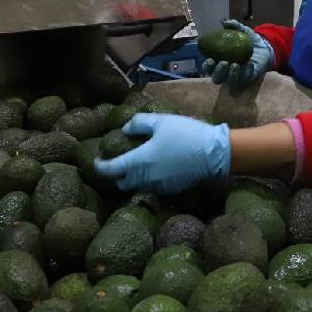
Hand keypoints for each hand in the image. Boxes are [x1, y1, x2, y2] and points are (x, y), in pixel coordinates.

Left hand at [94, 114, 230, 194]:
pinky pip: (153, 188)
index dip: (100, 166)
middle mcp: (146, 178)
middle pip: (123, 183)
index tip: (97, 160)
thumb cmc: (186, 134)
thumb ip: (138, 123)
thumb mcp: (160, 121)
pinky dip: (149, 181)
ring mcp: (159, 186)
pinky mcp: (171, 190)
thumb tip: (126, 129)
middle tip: (118, 163)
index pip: (111, 169)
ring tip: (137, 166)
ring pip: (138, 187)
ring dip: (133, 179)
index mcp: (140, 161)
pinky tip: (156, 170)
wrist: (214, 153)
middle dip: (117, 175)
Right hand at [200, 19, 275, 87]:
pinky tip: (249, 64)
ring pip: (230, 81)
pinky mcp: (248, 78)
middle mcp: (226, 72)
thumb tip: (224, 22)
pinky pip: (245, 79)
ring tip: (236, 64)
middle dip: (218, 72)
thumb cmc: (248, 40)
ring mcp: (237, 76)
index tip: (210, 60)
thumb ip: (234, 26)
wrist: (265, 46)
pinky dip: (247, 72)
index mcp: (219, 62)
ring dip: (231, 74)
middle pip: (217, 78)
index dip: (207, 66)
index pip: (208, 68)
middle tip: (224, 63)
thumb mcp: (241, 31)